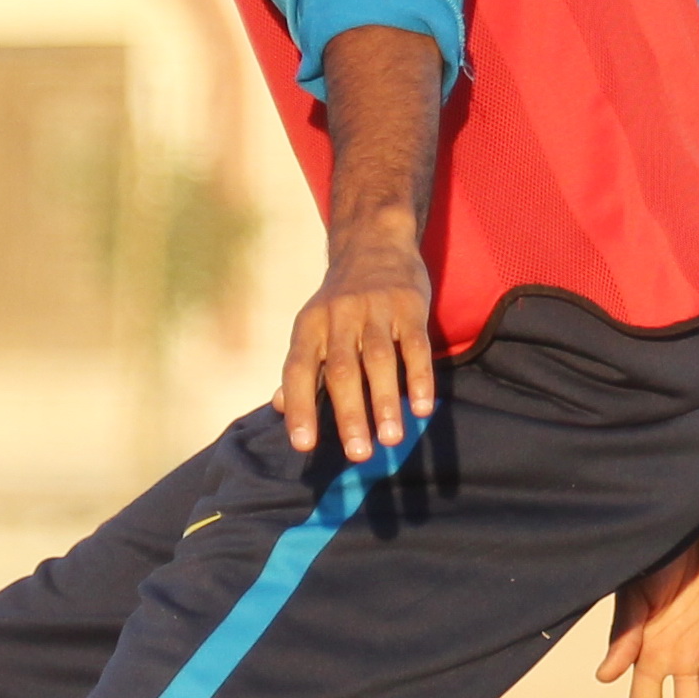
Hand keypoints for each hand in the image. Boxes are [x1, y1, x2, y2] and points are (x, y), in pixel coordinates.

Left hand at [278, 220, 433, 464]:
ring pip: (378, 361)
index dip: (299, 407)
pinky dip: (418, 377)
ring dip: (384, 402)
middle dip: (348, 415)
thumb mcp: (312, 326)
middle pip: (341, 372)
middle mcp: (337, 318)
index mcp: (309, 327)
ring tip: (391, 439)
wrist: (373, 243)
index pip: (298, 370)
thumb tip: (278, 407)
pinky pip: (415, 346)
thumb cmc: (339, 300)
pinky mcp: (409, 306)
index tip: (304, 445)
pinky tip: (421, 408)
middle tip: (357, 454)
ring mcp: (375, 311)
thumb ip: (302, 367)